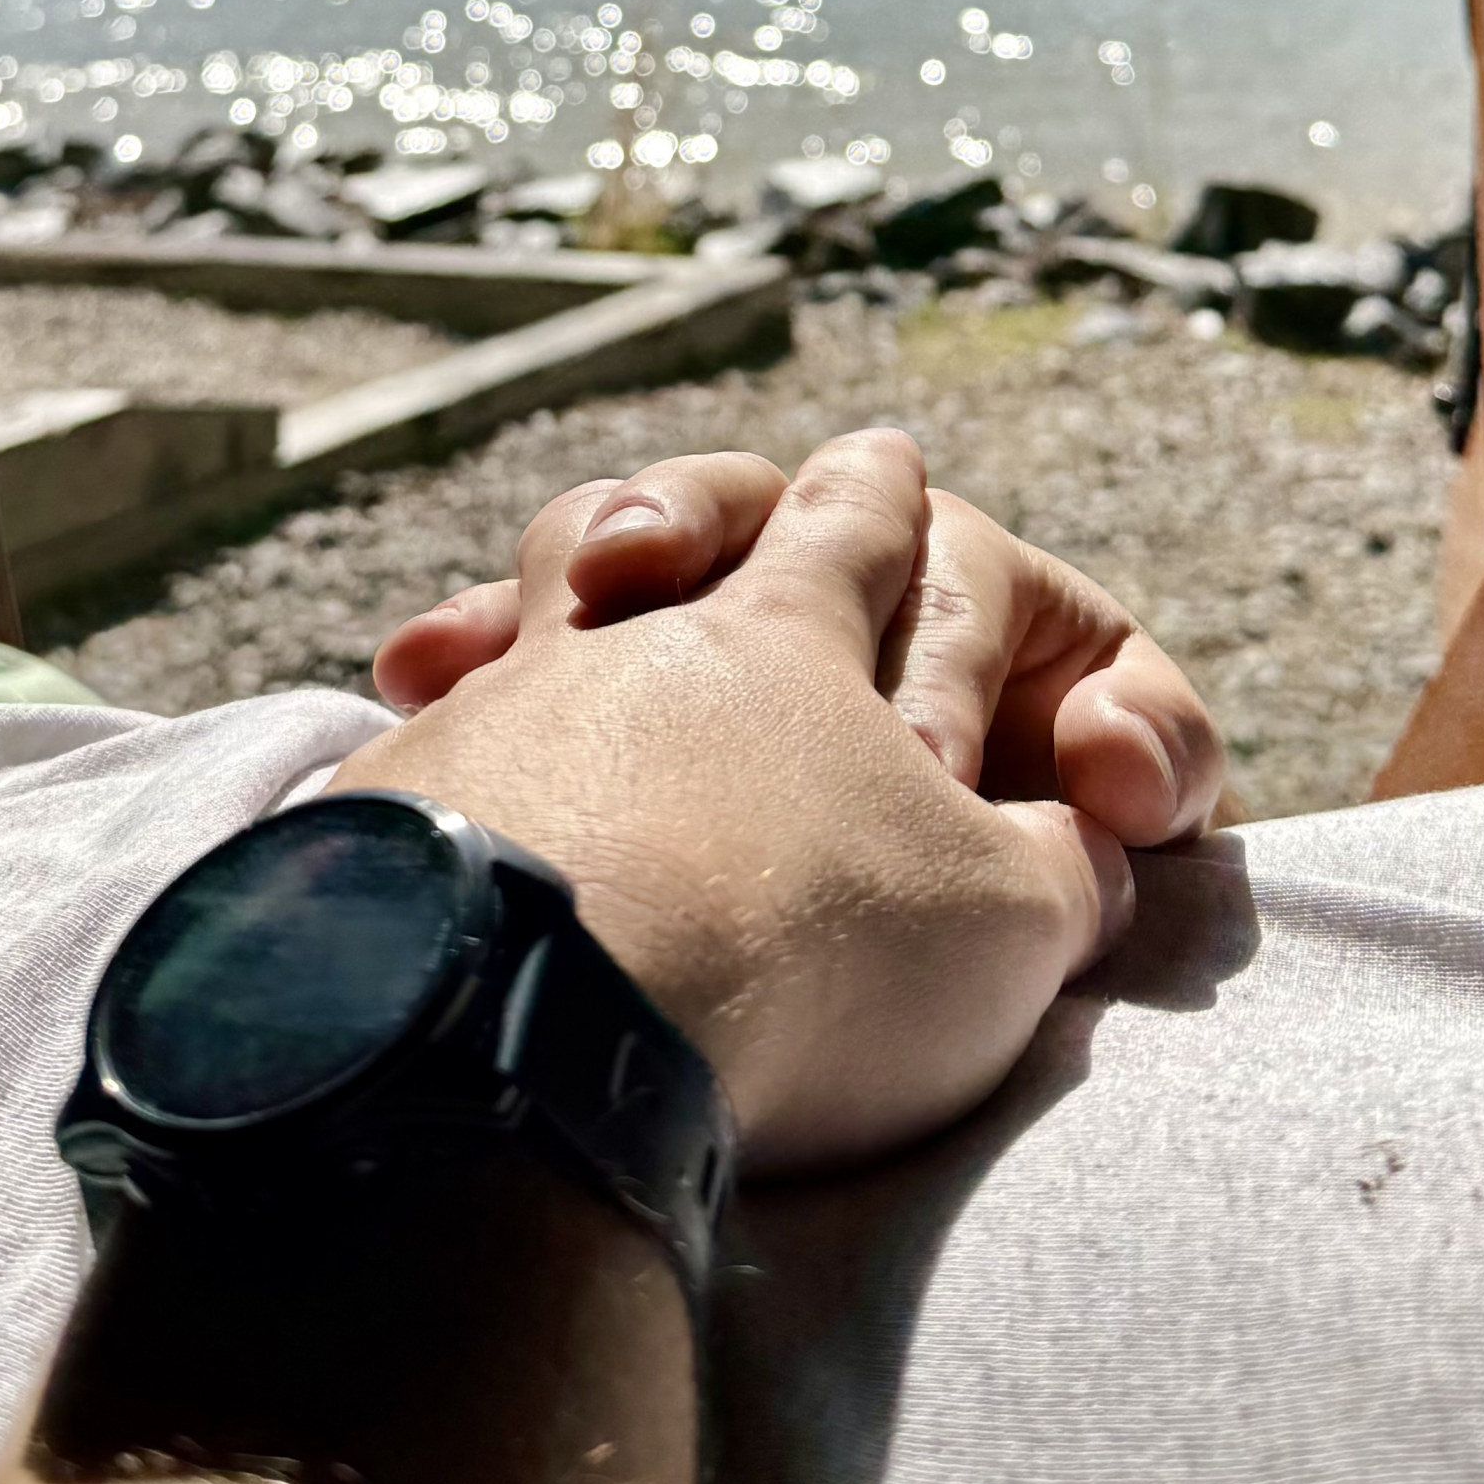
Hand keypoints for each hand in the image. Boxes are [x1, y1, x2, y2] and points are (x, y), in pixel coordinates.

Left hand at [330, 428, 1221, 1172]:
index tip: (876, 466)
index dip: (881, 499)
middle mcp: (650, 629)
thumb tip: (1077, 845)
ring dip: (544, 602)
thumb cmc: (809, 950)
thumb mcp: (1005, 920)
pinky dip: (445, 728)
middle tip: (668, 543)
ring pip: (543, 594)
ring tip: (525, 636)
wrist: (551, 1018)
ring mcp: (514, 702)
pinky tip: (416, 753)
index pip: (862, 517)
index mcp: (804, 626)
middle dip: (700, 508)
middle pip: (686, 516)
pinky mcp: (405, 798)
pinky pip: (435, 724)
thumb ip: (1057, 862)